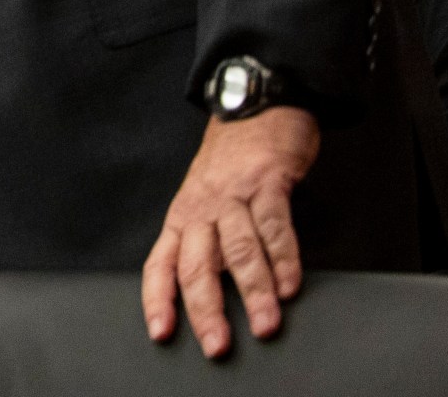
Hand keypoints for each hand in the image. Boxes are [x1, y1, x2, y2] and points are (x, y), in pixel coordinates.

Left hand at [141, 107, 319, 357]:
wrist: (253, 103)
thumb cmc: (230, 160)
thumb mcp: (206, 199)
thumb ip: (208, 241)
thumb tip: (214, 292)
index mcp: (182, 216)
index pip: (160, 264)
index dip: (158, 299)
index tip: (161, 332)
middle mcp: (202, 208)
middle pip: (197, 265)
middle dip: (206, 310)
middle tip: (218, 344)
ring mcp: (233, 195)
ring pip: (238, 251)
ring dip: (253, 292)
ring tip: (264, 324)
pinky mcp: (266, 183)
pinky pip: (274, 227)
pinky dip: (284, 259)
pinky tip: (290, 286)